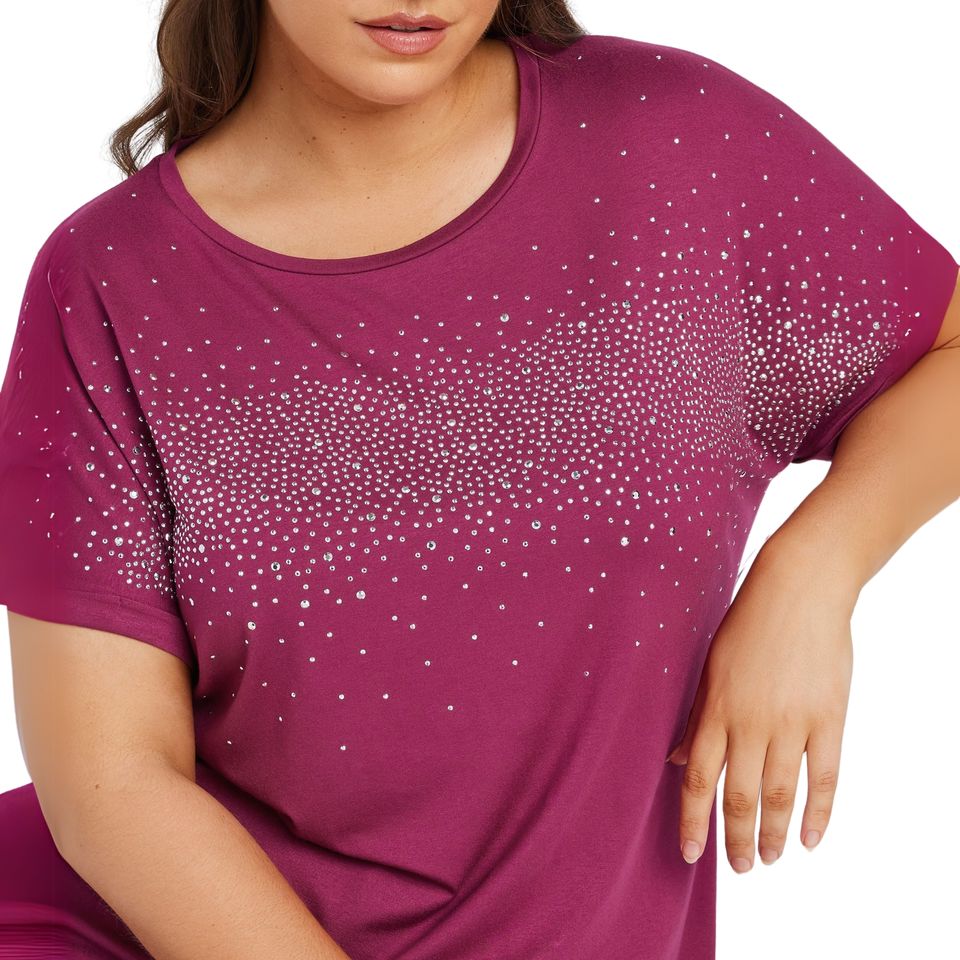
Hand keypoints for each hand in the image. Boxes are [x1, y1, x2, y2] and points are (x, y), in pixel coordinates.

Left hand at [665, 544, 855, 870]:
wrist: (799, 590)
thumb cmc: (748, 626)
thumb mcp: (710, 668)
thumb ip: (697, 719)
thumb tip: (679, 762)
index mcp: (716, 709)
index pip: (698, 780)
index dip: (693, 821)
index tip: (690, 855)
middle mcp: (751, 722)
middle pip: (739, 797)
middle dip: (735, 839)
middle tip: (738, 868)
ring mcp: (793, 722)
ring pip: (779, 795)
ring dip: (772, 834)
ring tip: (769, 859)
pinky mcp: (829, 719)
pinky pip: (825, 778)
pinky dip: (818, 814)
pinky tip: (810, 839)